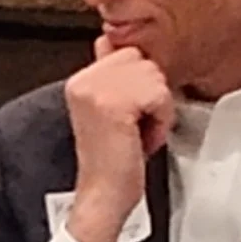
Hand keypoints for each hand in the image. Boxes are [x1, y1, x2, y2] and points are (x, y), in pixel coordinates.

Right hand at [62, 35, 172, 241]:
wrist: (103, 198)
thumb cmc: (112, 163)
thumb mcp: (111, 110)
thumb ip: (111, 75)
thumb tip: (111, 42)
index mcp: (80, 80)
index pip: (128, 54)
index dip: (140, 86)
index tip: (127, 117)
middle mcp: (83, 80)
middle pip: (143, 60)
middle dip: (150, 94)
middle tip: (134, 126)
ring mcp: (96, 90)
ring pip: (154, 75)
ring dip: (157, 107)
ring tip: (138, 133)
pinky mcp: (113, 104)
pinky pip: (158, 94)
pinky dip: (160, 119)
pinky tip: (142, 138)